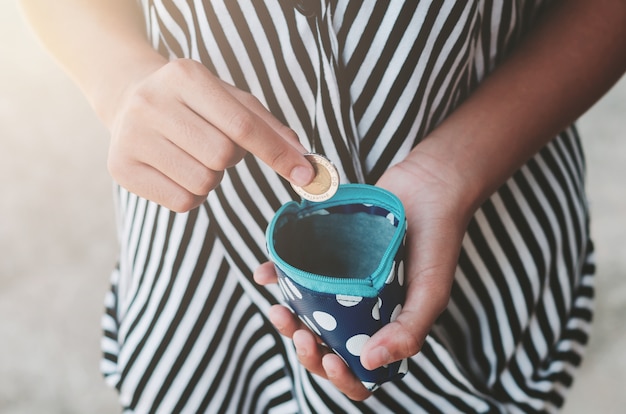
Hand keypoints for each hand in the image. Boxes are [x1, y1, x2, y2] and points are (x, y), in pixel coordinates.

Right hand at [107, 58, 313, 211]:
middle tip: (215, 144)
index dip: (278, 154)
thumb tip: (302, 156)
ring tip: (193, 156)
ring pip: (202, 183)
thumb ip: (267, 126)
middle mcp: (152, 102)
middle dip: (231, 159)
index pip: (243, 126)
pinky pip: (182, 202)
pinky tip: (178, 171)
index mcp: (186, 76)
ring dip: (211, 178)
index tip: (307, 175)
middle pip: (222, 156)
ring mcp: (132, 136)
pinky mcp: (121, 168)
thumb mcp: (229, 99)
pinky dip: (192, 195)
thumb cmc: (191, 101)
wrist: (127, 97)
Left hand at [254, 152, 473, 400]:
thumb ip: (409, 331)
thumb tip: (369, 364)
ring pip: (308, 315)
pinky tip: (264, 275)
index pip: (360, 370)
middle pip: (327, 346)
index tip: (330, 358)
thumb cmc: (436, 242)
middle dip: (307, 348)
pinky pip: (296, 273)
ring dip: (288, 321)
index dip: (341, 376)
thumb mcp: (431, 291)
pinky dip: (275, 277)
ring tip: (278, 308)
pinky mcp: (327, 256)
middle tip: (299, 332)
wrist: (426, 186)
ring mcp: (343, 285)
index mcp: (387, 327)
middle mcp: (362, 311)